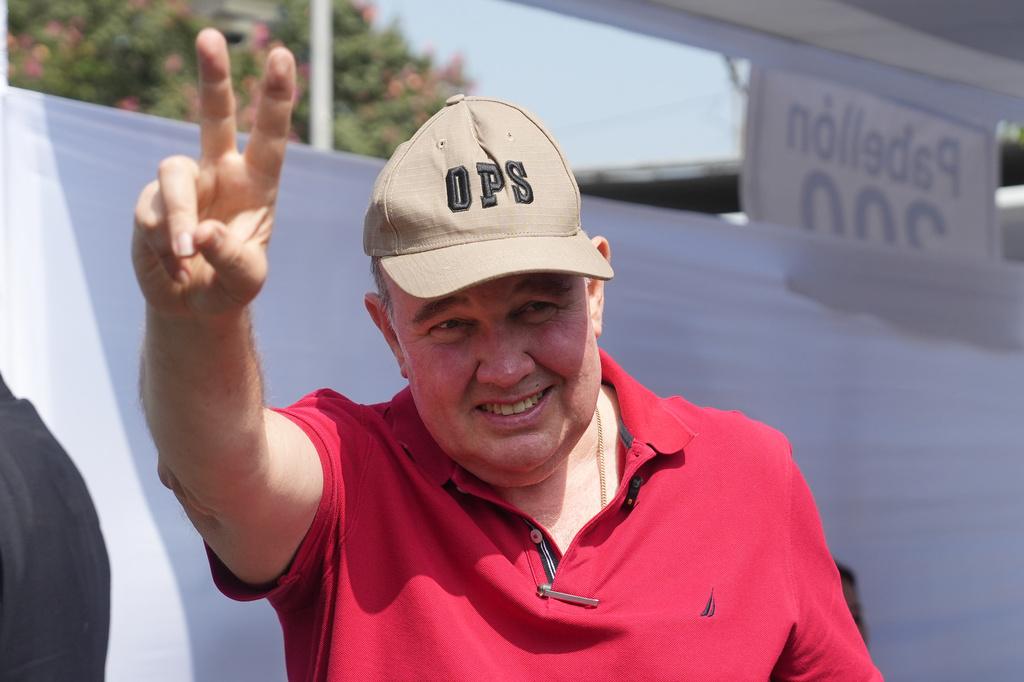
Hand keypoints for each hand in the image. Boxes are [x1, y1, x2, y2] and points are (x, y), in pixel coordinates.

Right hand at [132, 28, 295, 316]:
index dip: (275, 97)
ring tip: (184, 252)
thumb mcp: (246, 280)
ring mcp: (183, 185)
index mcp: (257, 184)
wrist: (193, 305)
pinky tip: (174, 265)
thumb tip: (200, 233)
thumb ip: (233, 258)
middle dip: (213, 77)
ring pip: (173, 174)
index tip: (281, 56)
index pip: (270, 136)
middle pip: (215, 116)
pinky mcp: (151, 203)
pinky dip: (162, 245)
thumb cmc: (230, 285)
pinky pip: (151, 214)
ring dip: (177, 216)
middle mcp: (220, 173)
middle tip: (211, 36)